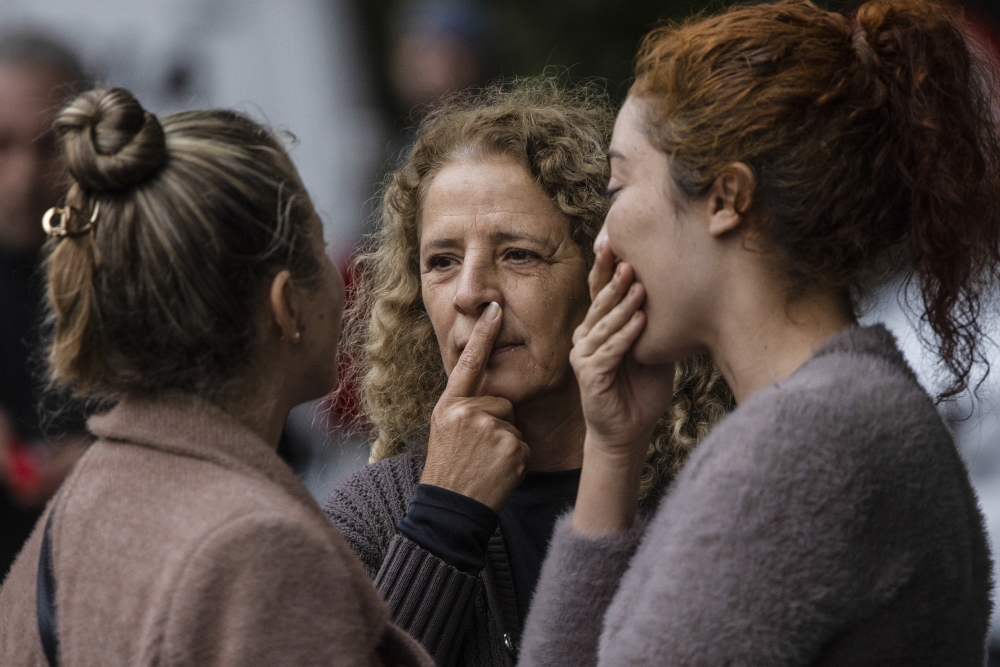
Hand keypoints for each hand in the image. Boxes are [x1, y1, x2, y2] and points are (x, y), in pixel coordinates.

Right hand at [420, 302, 529, 510]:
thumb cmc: (447, 467)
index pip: (469, 363)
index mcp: (450, 404)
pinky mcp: (512, 449)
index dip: (483, 334)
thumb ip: (463, 406)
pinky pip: (523, 445)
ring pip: (513, 425)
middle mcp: (469, 412)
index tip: (494, 308)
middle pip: (501, 403)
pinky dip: (514, 461)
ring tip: (484, 463)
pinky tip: (496, 473)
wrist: (449, 508)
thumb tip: (488, 395)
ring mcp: (492, 430)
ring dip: (505, 444)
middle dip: (496, 424)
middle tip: (476, 451)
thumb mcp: (444, 429)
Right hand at [569, 236, 674, 535]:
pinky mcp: (589, 376)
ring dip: (623, 305)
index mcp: (599, 327)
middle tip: (629, 258)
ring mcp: (584, 356)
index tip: (615, 242)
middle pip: (600, 303)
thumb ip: (657, 324)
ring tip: (640, 286)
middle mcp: (586, 337)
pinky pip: (609, 351)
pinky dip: (625, 336)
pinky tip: (640, 322)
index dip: (606, 268)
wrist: (628, 430)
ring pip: (604, 324)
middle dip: (614, 280)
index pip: (601, 292)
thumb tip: (684, 290)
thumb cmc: (641, 390)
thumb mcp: (654, 350)